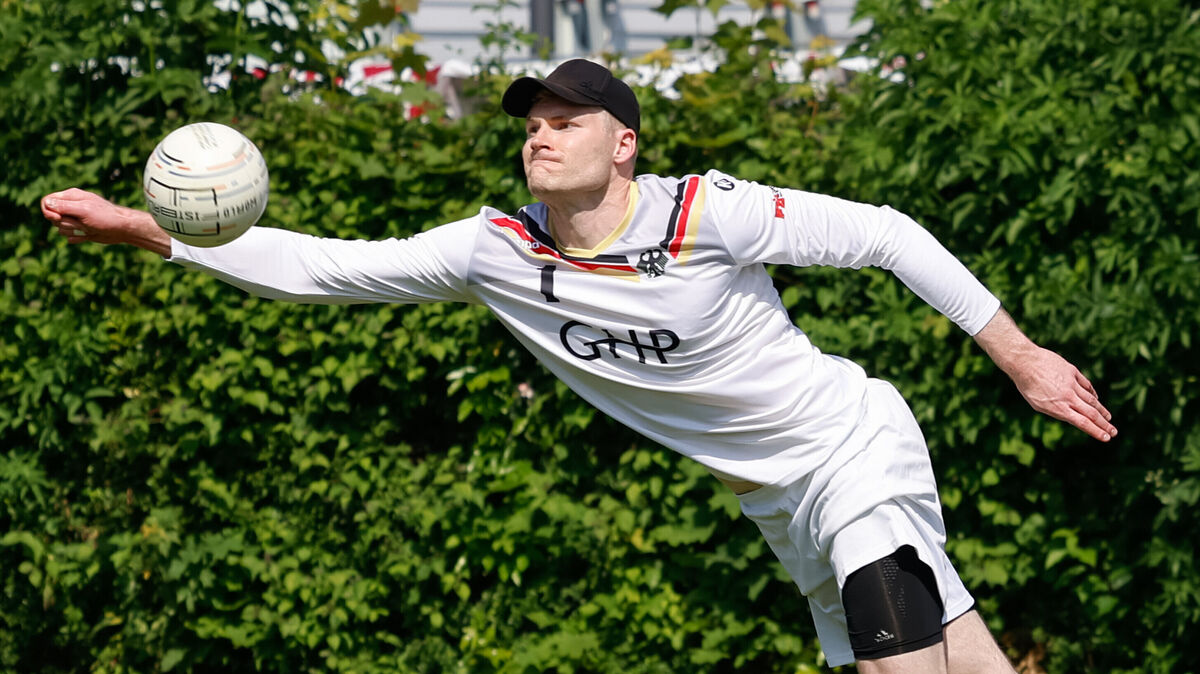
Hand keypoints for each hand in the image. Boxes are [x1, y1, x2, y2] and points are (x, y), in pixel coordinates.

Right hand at [42, 188, 171, 255]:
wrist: (123, 230)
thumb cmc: (106, 217)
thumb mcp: (84, 210)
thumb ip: (64, 207)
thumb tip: (46, 203)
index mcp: (71, 197)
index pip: (47, 201)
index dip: (48, 211)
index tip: (57, 218)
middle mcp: (71, 206)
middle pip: (51, 216)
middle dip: (64, 223)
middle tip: (81, 224)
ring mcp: (75, 218)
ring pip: (59, 228)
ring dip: (72, 231)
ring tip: (87, 229)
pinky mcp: (80, 230)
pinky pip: (68, 236)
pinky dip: (77, 238)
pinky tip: (89, 235)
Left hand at [1007, 346, 1116, 442]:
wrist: (1024, 362)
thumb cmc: (1027, 386)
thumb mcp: (1038, 404)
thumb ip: (1056, 411)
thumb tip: (1072, 417)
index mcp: (1059, 408)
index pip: (1082, 423)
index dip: (1096, 431)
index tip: (1106, 438)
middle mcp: (1068, 397)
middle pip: (1091, 413)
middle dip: (1104, 424)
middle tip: (1114, 431)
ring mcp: (1072, 384)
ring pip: (1091, 399)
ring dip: (1101, 410)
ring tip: (1108, 417)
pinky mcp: (1072, 372)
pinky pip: (1086, 384)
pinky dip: (1093, 393)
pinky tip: (1096, 398)